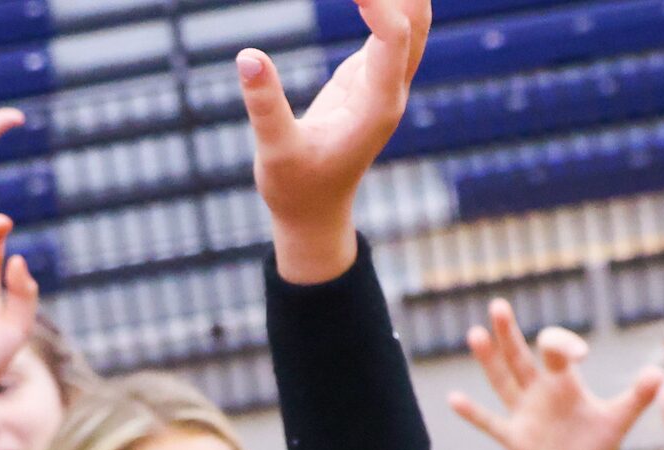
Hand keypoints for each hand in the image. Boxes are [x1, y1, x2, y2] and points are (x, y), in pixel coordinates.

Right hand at [237, 0, 426, 280]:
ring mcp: (386, 80)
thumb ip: (264, 107)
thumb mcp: (275, 153)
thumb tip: (246, 56)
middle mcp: (391, 89)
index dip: (378, 3)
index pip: (395, 38)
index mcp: (378, 107)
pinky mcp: (371, 75)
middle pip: (417, 18)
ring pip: (412, 19)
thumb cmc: (295, 189)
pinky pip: (389, 24)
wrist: (313, 214)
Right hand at [448, 302, 661, 449]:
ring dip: (489, 359)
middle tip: (499, 305)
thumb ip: (638, 396)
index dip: (564, 345)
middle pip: (520, 356)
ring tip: (476, 333)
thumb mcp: (619, 418)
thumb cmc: (597, 445)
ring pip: (502, 380)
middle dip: (510, 333)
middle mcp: (539, 391)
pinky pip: (490, 423)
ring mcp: (523, 413)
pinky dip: (472, 413)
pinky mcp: (515, 438)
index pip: (555, 350)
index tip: (580, 355)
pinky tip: (453, 399)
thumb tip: (659, 373)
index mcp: (563, 382)